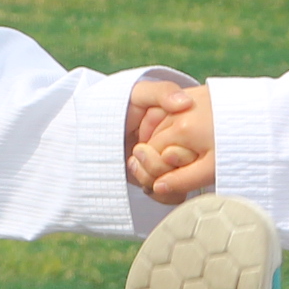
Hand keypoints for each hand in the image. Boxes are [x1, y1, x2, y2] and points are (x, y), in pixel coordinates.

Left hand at [124, 77, 215, 202]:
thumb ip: (162, 92)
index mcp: (183, 123)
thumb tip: (185, 103)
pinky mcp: (162, 182)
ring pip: (182, 184)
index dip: (172, 143)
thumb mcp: (139, 93)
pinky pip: (172, 197)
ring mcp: (172, 165)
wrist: (94, 132)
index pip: (194, 141)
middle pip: (189, 166)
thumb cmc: (117, 109)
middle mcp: (182, 145)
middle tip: (138, 151)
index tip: (146, 137)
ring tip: (133, 161)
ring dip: (153, 176)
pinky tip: (134, 170)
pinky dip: (152, 188)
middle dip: (160, 163)